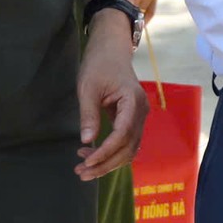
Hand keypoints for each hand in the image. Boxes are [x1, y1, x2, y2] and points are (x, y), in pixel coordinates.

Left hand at [74, 19, 145, 179]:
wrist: (111, 49)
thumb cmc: (99, 64)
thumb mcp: (88, 87)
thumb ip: (89, 114)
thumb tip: (86, 140)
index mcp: (133, 101)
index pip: (122, 134)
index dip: (105, 151)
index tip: (86, 160)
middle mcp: (141, 111)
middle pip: (129, 147)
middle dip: (106, 163)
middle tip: (81, 173)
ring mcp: (139, 116)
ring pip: (129, 148)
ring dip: (109, 162)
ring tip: (84, 169)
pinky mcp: (132, 119)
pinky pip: (127, 142)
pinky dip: (112, 153)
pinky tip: (93, 156)